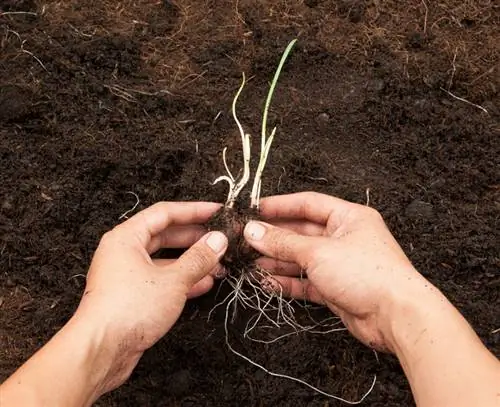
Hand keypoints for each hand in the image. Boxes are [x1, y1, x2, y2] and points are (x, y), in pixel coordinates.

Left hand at [76, 202, 227, 391]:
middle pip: (165, 235)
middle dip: (195, 238)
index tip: (216, 211)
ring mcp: (127, 274)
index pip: (165, 213)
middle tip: (218, 238)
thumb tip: (217, 241)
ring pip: (165, 259)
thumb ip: (198, 258)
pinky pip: (161, 279)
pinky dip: (182, 280)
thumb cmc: (126, 310)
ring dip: (191, 261)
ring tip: (216, 262)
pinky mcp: (132, 295)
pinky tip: (202, 283)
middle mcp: (124, 252)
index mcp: (126, 237)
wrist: (100, 351)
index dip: (194, 210)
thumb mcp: (172, 280)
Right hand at [243, 192, 425, 351]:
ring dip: (276, 261)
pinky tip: (267, 281)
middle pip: (301, 232)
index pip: (307, 204)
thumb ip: (283, 242)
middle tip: (245, 239)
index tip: (254, 209)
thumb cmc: (367, 273)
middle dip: (273, 237)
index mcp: (348, 217)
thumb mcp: (318, 251)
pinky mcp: (336, 289)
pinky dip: (287, 282)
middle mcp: (344, 238)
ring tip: (249, 262)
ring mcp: (340, 264)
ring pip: (301, 258)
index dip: (279, 205)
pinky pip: (306, 281)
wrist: (396, 317)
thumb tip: (254, 231)